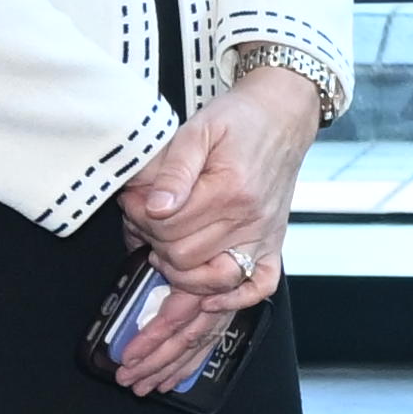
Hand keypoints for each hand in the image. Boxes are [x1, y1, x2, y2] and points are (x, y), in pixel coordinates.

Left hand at [113, 60, 324, 309]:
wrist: (282, 114)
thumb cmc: (238, 120)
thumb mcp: (197, 130)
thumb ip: (173, 170)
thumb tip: (155, 207)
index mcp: (228, 189)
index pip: (168, 225)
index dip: (139, 217)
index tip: (131, 202)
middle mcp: (250, 218)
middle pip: (184, 256)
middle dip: (154, 242)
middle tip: (143, 223)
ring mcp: (264, 234)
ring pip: (212, 278)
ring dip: (181, 273)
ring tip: (165, 251)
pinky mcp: (273, 242)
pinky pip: (259, 285)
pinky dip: (234, 298)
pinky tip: (209, 296)